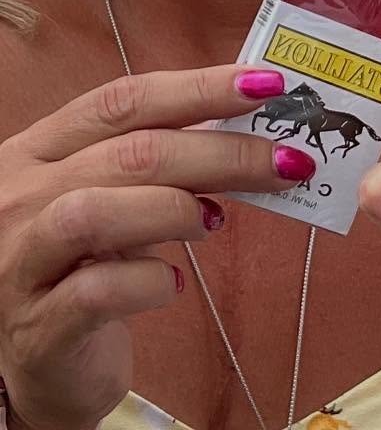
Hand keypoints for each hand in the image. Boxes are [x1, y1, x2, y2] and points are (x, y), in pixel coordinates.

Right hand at [0, 66, 317, 429]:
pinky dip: (148, 280)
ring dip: (176, 208)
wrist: (43, 363)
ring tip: (215, 221)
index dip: (200, 88)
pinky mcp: (36, 329)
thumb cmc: (90, 262)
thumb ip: (167, 160)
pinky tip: (173, 284)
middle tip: (287, 162)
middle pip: (129, 153)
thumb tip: (255, 128)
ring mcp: (18, 264)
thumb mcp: (119, 196)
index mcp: (41, 149)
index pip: (124, 100)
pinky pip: (94, 291)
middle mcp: (19, 198)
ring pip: (95, 213)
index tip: (270, 85)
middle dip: (223, 152)